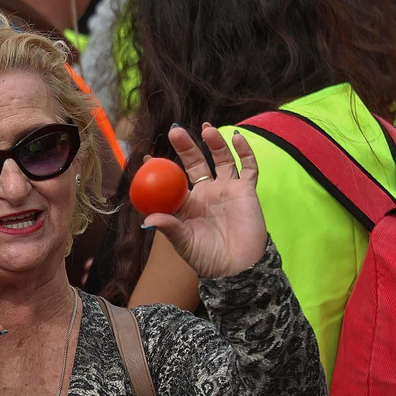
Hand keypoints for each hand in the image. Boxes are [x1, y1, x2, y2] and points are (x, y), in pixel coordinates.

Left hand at [142, 124, 267, 279]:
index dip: (160, 167)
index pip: (171, 179)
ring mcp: (227, 189)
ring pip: (221, 159)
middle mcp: (206, 192)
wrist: (237, 267)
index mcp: (186, 203)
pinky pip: (248, 167)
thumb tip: (148, 220)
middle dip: (186, 146)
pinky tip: (237, 138)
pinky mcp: (246, 191)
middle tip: (174, 131)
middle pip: (195, 162)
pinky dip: (244, 152)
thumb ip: (169, 227)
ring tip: (206, 128)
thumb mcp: (183, 242)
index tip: (147, 155)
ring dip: (214, 143)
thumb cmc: (206, 257)